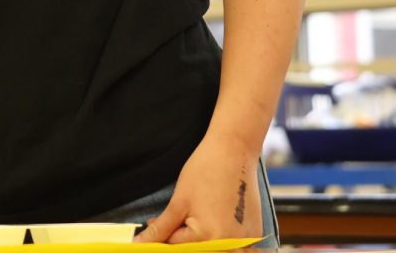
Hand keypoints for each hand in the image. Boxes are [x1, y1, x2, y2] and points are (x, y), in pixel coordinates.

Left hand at [134, 132, 263, 243]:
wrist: (234, 151)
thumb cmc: (205, 171)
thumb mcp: (178, 202)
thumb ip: (161, 228)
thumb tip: (140, 243)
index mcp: (209, 238)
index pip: (176, 246)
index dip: (163, 233)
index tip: (153, 221)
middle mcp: (231, 244)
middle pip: (197, 248)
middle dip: (182, 237)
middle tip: (180, 214)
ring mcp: (246, 241)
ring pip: (213, 247)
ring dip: (201, 238)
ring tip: (200, 211)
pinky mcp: (255, 234)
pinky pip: (232, 244)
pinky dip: (220, 236)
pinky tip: (215, 215)